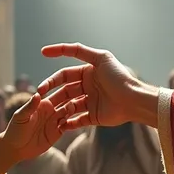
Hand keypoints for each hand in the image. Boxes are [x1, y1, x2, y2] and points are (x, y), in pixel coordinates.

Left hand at [0, 82, 84, 160]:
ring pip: (69, 113)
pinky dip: (73, 124)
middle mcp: (52, 110)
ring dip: (72, 111)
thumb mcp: (21, 117)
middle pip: (66, 102)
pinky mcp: (58, 132)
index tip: (71, 87)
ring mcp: (56, 121)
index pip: (58, 94)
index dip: (65, 90)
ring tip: (72, 110)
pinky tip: (73, 123)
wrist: (16, 148)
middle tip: (75, 99)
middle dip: (72, 100)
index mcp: (43, 103)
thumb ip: (30, 106)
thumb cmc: (15, 130)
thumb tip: (37, 94)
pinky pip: (69, 126)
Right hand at [37, 43, 156, 130]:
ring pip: (67, 106)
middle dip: (52, 95)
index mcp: (88, 73)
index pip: (64, 75)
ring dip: (57, 109)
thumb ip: (78, 50)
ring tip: (48, 113)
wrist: (133, 100)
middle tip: (41, 100)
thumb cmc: (118, 77)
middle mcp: (87, 87)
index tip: (40, 84)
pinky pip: (76, 121)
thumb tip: (54, 49)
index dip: (52, 78)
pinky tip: (58, 124)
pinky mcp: (92, 117)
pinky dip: (67, 124)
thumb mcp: (100, 57)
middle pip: (63, 91)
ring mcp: (89, 103)